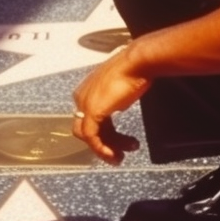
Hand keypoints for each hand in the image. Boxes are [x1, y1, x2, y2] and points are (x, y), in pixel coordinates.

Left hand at [72, 48, 148, 163]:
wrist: (137, 63)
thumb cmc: (134, 70)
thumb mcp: (122, 88)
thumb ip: (117, 99)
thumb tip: (119, 107)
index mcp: (87, 90)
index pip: (90, 118)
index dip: (106, 133)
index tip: (120, 141)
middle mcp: (82, 97)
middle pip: (88, 128)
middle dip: (106, 143)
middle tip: (121, 152)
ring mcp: (85, 104)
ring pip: (88, 136)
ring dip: (104, 149)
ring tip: (120, 157)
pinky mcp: (91, 112)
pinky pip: (91, 138)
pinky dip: (101, 149)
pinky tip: (113, 154)